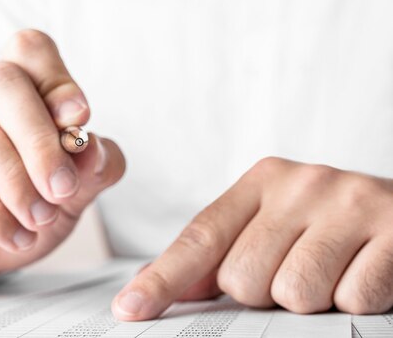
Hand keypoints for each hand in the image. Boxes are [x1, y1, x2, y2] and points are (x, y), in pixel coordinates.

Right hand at [0, 30, 124, 290]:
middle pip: (1, 80)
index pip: (29, 50)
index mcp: (18, 91)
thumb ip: (93, 166)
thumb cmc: (27, 204)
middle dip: (39, 137)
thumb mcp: (74, 188)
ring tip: (41, 218)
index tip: (79, 121)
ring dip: (16, 179)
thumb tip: (93, 150)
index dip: (57, 77)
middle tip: (63, 188)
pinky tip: (16, 236)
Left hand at [112, 157, 392, 318]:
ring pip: (293, 293)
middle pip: (243, 278)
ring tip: (328, 271)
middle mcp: (303, 183)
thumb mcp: (270, 225)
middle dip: (263, 292)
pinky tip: (360, 272)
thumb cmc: (327, 226)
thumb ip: (217, 254)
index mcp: (263, 180)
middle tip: (293, 269)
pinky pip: (350, 299)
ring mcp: (351, 203)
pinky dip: (351, 300)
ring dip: (307, 299)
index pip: (200, 237)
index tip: (131, 310)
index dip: (163, 279)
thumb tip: (156, 289)